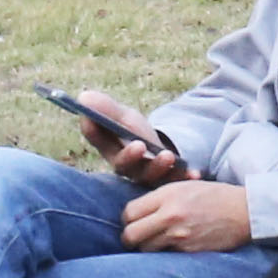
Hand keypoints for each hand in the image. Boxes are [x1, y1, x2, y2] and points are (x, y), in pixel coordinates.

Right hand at [66, 93, 180, 182]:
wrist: (160, 153)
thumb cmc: (135, 134)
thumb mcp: (124, 118)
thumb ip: (106, 109)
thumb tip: (83, 97)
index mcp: (110, 150)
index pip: (98, 140)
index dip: (93, 131)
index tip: (90, 119)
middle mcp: (127, 167)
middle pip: (124, 166)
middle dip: (129, 157)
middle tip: (138, 145)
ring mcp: (148, 175)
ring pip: (150, 176)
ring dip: (158, 167)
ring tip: (167, 155)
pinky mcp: (169, 179)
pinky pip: (177, 180)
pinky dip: (185, 176)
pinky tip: (194, 173)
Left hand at [122, 179, 251, 252]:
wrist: (243, 212)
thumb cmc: (214, 197)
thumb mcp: (184, 187)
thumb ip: (159, 198)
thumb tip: (136, 213)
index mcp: (167, 195)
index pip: (129, 212)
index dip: (128, 220)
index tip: (134, 222)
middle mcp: (170, 215)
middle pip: (130, 235)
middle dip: (130, 238)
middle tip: (137, 238)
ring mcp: (179, 236)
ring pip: (145, 249)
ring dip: (147, 248)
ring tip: (157, 242)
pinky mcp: (188, 251)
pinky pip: (164, 256)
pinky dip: (165, 254)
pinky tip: (174, 247)